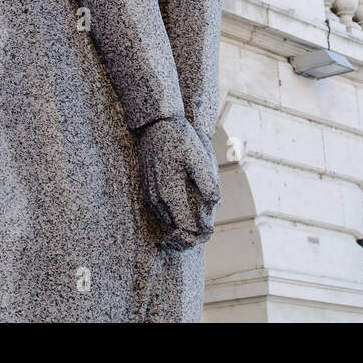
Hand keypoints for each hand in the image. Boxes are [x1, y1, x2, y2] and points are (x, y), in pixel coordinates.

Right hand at [134, 117, 220, 249]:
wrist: (155, 125)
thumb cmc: (179, 139)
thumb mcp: (197, 157)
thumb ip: (207, 182)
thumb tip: (214, 203)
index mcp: (169, 193)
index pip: (184, 227)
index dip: (199, 233)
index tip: (210, 230)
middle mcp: (157, 199)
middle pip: (173, 231)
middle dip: (190, 237)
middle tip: (205, 233)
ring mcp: (151, 196)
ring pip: (164, 226)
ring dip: (179, 233)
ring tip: (195, 233)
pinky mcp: (148, 190)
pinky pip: (157, 216)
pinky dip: (169, 224)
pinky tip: (179, 222)